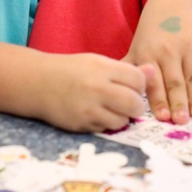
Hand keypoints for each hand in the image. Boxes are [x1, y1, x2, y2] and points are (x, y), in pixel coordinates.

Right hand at [31, 54, 152, 131]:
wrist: (37, 82)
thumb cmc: (71, 70)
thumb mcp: (98, 62)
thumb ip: (125, 70)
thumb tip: (153, 72)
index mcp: (103, 69)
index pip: (138, 80)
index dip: (139, 84)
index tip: (132, 84)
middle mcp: (98, 89)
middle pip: (135, 104)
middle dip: (136, 105)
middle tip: (128, 101)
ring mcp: (89, 109)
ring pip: (122, 120)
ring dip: (122, 116)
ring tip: (110, 106)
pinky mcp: (81, 125)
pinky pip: (106, 128)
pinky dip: (106, 123)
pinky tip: (96, 112)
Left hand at [124, 12, 191, 124]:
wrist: (175, 4)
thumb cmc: (154, 34)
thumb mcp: (138, 47)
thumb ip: (129, 69)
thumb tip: (114, 92)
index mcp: (147, 54)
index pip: (154, 82)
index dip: (158, 100)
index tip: (163, 118)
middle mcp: (167, 50)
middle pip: (173, 81)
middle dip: (177, 102)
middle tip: (181, 121)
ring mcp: (186, 45)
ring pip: (191, 75)